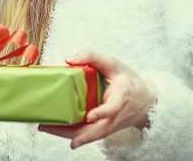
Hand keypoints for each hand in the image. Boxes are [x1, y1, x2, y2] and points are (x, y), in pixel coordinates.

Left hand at [38, 50, 155, 148]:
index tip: (89, 116)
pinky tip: (57, 130)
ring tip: (46, 128)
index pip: (112, 108)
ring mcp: (110, 125)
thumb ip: (92, 57)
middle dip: (74, 132)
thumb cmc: (128, 81)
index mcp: (120, 97)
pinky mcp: (104, 129)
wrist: (145, 100)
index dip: (101, 113)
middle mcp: (115, 115)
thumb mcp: (113, 63)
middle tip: (50, 127)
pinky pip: (89, 135)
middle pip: (96, 130)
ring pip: (90, 135)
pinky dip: (73, 134)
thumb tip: (69, 59)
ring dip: (68, 134)